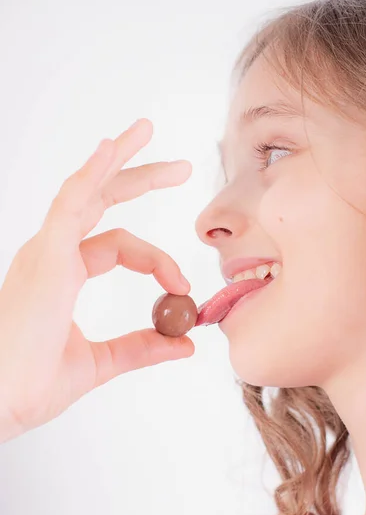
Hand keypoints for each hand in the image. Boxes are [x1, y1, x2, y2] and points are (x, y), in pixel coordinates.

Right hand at [0, 118, 194, 442]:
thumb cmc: (31, 385)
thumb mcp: (100, 363)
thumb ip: (141, 348)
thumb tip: (185, 342)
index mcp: (61, 273)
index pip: (119, 247)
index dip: (158, 262)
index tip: (185, 287)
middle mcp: (51, 253)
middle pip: (100, 200)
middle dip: (139, 177)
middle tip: (182, 167)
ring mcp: (46, 250)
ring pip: (86, 189)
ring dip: (117, 159)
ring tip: (147, 129)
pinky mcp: (45, 256)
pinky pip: (70, 203)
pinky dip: (90, 174)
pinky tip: (110, 148)